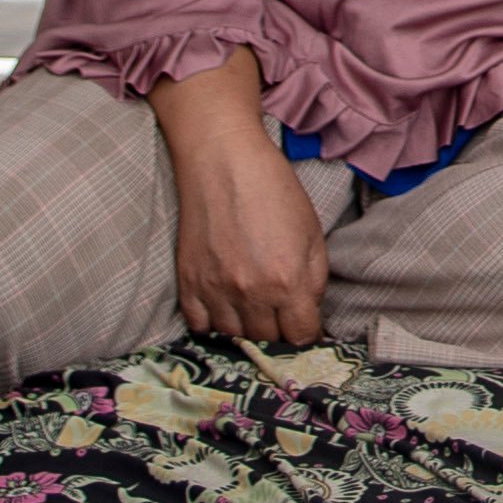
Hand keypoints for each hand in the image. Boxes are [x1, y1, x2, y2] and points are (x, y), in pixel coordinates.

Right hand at [168, 124, 333, 343]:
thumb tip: (309, 312)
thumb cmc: (273, 189)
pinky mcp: (188, 283)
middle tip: (281, 320)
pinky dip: (214, 327)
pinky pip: (199, 326)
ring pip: (233, 339)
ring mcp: (214, 290)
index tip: (306, 328)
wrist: (221, 160)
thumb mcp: (312, 231)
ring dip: (247, 333)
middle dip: (279, 334)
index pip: (301, 336)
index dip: (308, 335)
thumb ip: (315, 280)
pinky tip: (226, 313)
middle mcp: (250, 293)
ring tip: (255, 316)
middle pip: (267, 341)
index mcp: (287, 281)